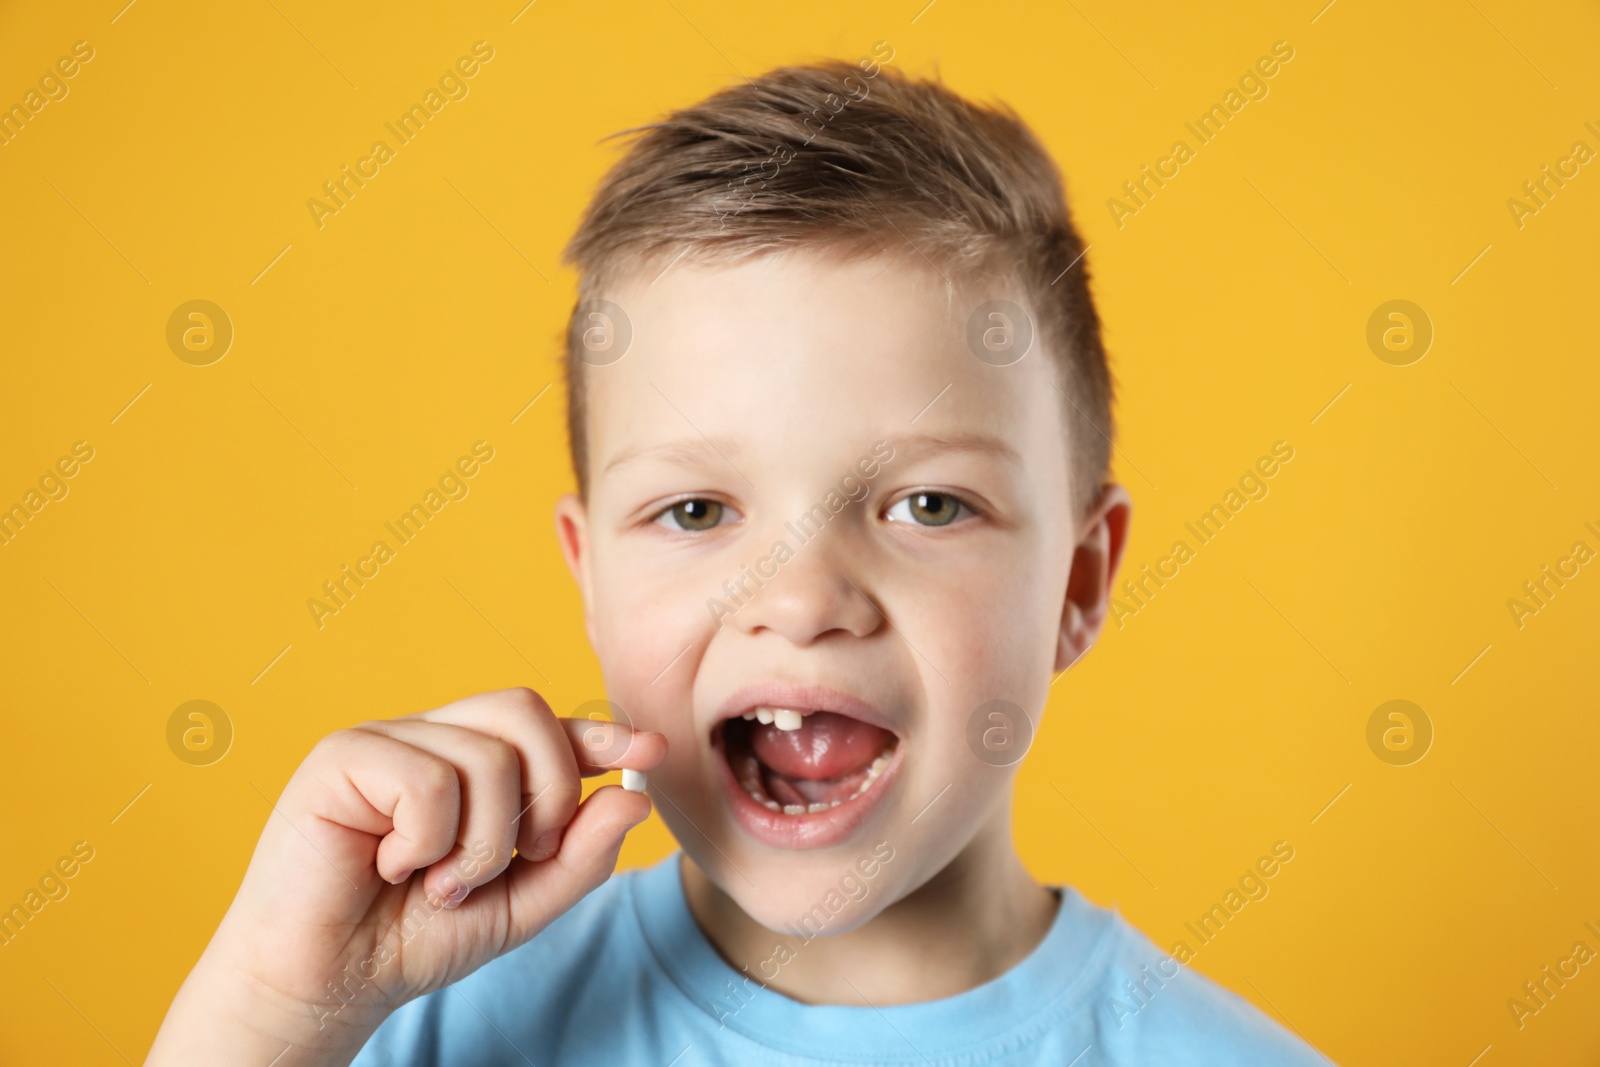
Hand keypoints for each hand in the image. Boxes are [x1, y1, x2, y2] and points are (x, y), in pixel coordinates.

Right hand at [147, 687, 665, 1064]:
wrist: (323, 986)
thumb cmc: (409, 939)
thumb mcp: (517, 905)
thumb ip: (578, 857)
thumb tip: (633, 797)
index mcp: (469, 762)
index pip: (545, 724)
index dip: (599, 734)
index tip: (650, 753)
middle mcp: (429, 737)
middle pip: (525, 711)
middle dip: (551, 791)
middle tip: (524, 859)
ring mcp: (384, 740)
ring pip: (486, 754)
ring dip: (482, 843)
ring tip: (439, 883)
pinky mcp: (340, 757)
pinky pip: (428, 779)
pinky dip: (428, 840)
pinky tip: (392, 866)